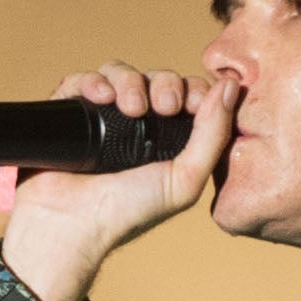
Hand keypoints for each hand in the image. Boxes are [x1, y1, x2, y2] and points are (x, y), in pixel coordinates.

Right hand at [0, 65, 239, 300]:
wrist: (69, 227)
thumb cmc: (127, 214)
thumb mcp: (184, 181)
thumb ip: (213, 136)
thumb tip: (232, 87)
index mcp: (166, 141)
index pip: (188, 96)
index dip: (194, 90)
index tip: (191, 105)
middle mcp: (135, 127)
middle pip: (156, 78)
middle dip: (164, 83)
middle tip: (164, 106)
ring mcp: (101, 118)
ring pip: (120, 73)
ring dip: (129, 80)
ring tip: (130, 108)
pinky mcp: (69, 113)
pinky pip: (82, 81)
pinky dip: (92, 81)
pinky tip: (100, 98)